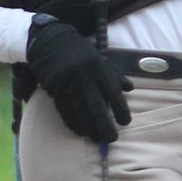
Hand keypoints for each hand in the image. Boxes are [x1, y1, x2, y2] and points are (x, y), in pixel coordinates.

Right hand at [26, 14, 132, 144]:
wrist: (51, 42)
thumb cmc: (80, 52)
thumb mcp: (100, 58)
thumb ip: (115, 75)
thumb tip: (130, 89)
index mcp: (98, 67)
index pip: (112, 91)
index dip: (120, 108)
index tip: (125, 122)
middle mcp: (84, 76)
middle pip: (96, 105)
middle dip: (104, 124)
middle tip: (111, 139)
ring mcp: (67, 83)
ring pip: (79, 110)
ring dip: (89, 127)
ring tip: (96, 139)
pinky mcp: (54, 88)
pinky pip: (64, 109)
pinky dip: (72, 122)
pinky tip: (80, 131)